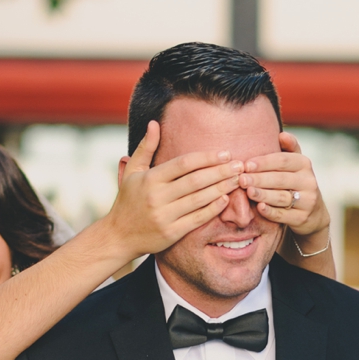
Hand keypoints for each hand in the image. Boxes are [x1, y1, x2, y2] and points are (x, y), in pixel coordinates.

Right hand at [107, 121, 241, 257]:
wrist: (118, 236)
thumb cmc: (127, 201)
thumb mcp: (131, 171)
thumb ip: (145, 147)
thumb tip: (154, 123)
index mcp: (150, 179)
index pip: (184, 164)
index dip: (207, 157)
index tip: (225, 153)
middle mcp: (157, 196)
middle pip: (196, 180)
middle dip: (220, 172)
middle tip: (240, 165)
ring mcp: (164, 216)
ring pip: (199, 199)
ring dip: (221, 188)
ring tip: (237, 180)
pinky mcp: (171, 233)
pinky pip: (197, 219)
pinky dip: (213, 208)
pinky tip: (225, 199)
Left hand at [237, 132, 329, 242]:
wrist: (312, 213)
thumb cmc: (295, 182)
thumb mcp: (295, 164)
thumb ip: (289, 149)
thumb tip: (282, 134)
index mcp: (304, 164)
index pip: (283, 160)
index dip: (264, 162)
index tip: (246, 164)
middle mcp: (309, 181)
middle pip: (281, 179)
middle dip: (260, 178)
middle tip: (241, 179)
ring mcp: (307, 201)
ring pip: (282, 197)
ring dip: (263, 194)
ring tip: (248, 192)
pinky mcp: (302, 218)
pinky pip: (284, 215)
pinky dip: (271, 211)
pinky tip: (259, 208)